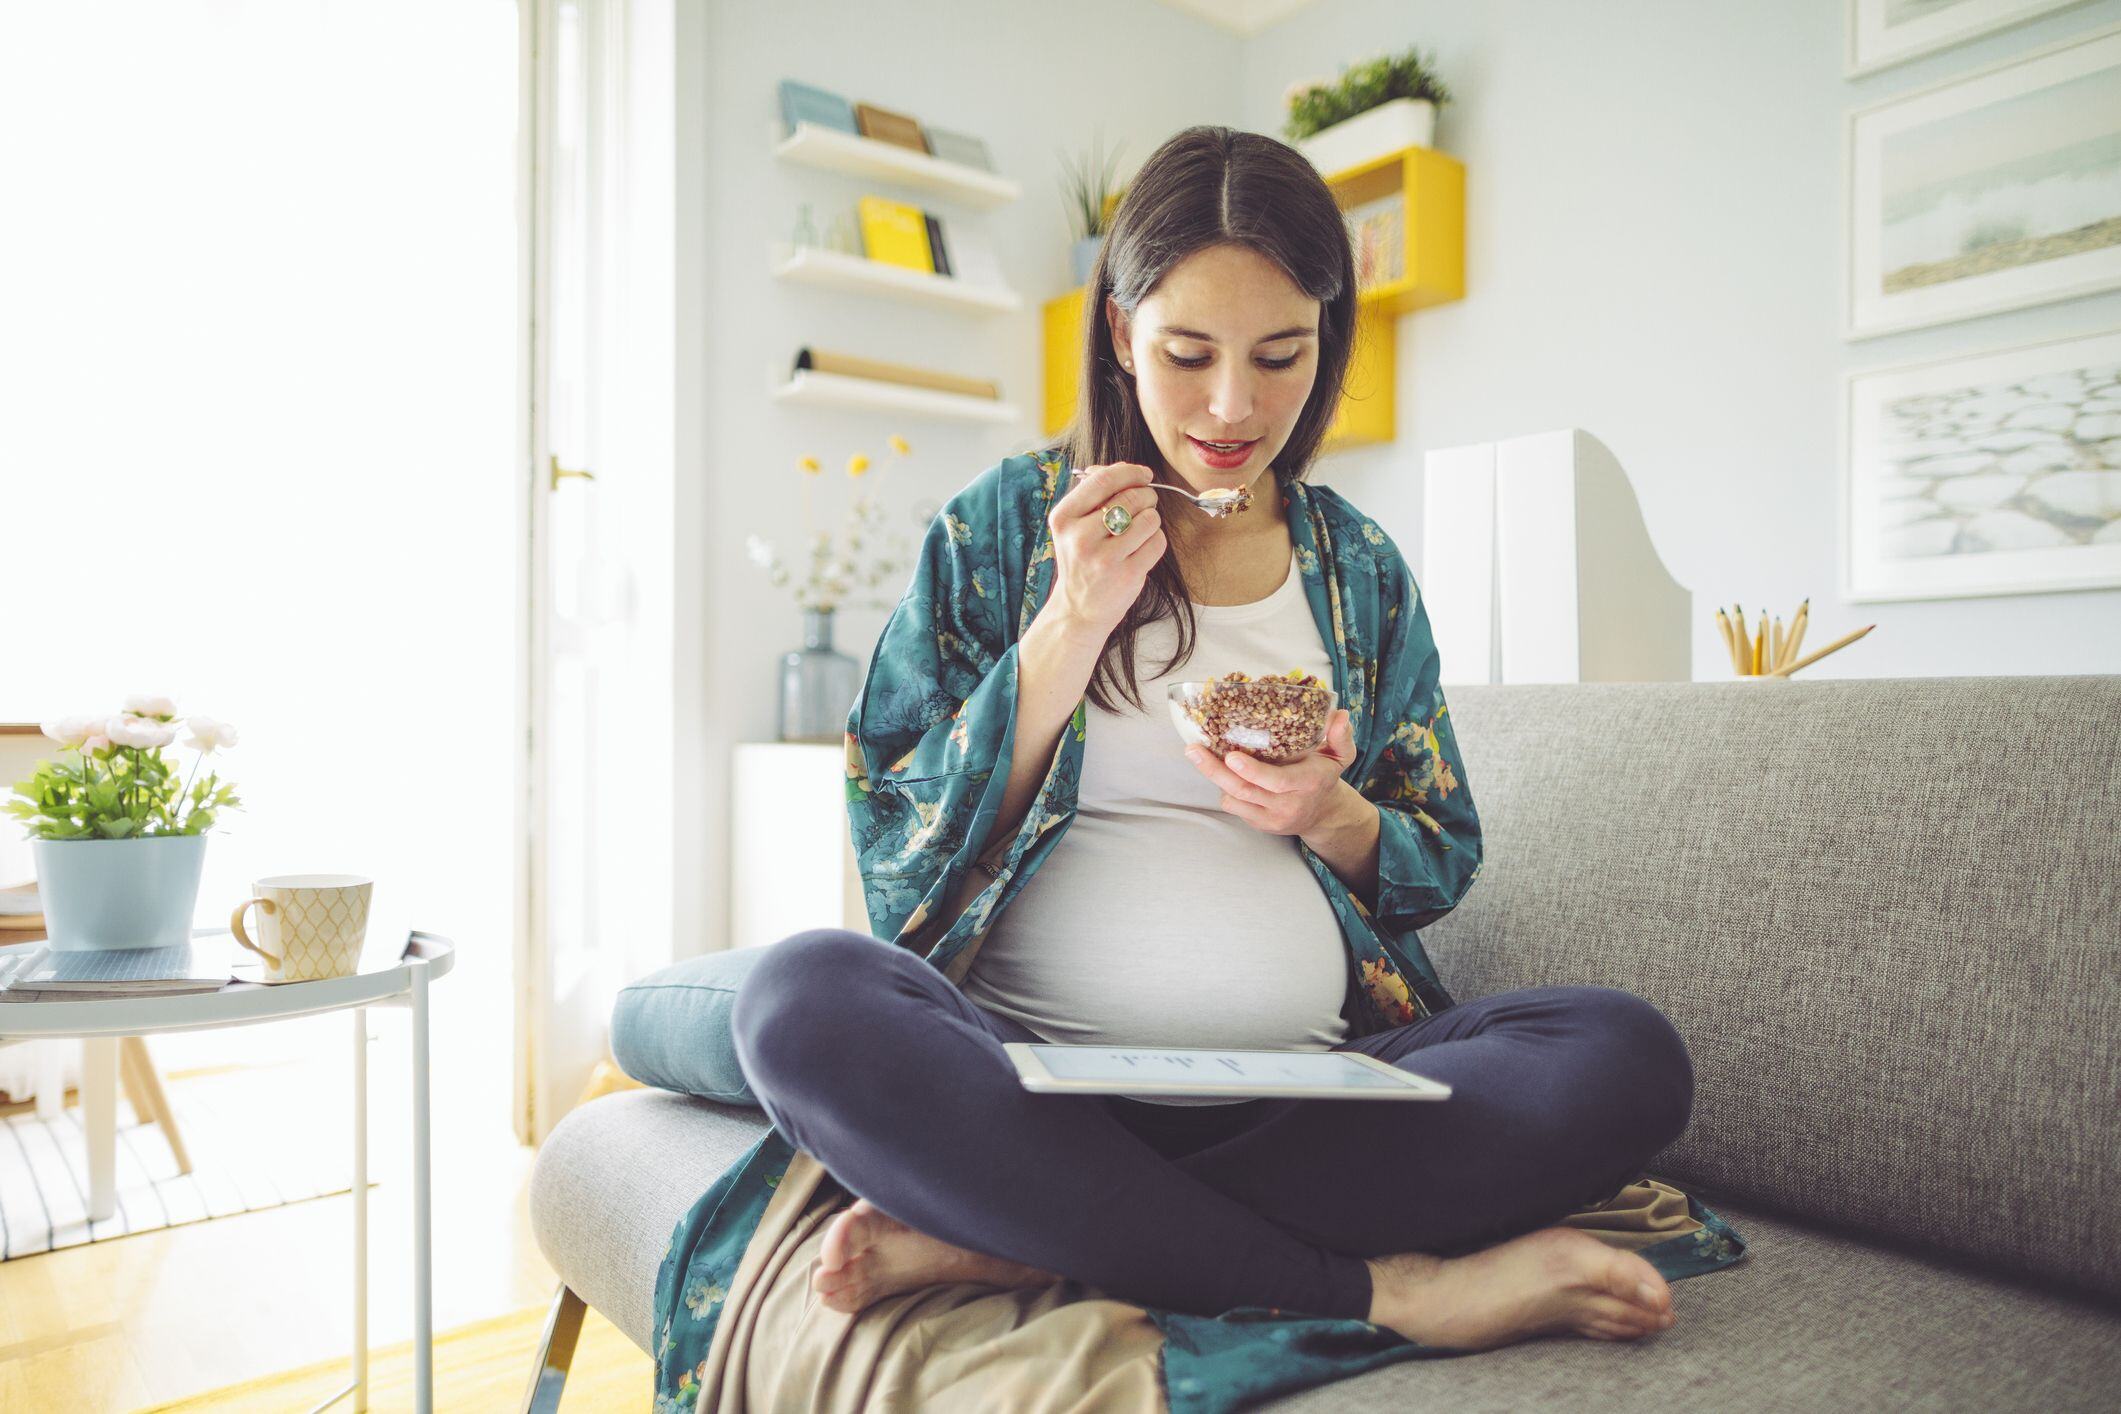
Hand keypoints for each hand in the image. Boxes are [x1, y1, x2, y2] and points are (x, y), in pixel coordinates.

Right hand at [1041, 462, 1166, 641]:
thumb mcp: (1074, 525)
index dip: (1130, 472)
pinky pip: (1157, 541)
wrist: (1078, 608)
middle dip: (1146, 496)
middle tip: (1144, 504)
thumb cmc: (1081, 560)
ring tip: (1140, 529)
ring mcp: (1104, 558)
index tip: (1143, 474)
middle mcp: (1080, 538)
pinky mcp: (1127, 574)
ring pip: (1148, 518)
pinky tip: (1142, 547)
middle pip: (1131, 497)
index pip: (1103, 480)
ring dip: (1151, 518)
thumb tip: (1126, 468)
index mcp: (1064, 518)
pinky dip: (1156, 540)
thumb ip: (1095, 493)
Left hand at [1185, 708, 1363, 838]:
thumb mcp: (1340, 755)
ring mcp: (1272, 817)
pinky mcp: (1260, 825)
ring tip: (1199, 754)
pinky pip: (1234, 807)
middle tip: (1193, 750)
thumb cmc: (1324, 776)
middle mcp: (1288, 803)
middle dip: (1215, 770)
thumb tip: (1340, 714)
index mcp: (1307, 783)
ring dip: (1215, 777)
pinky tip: (1221, 772)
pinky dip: (1225, 789)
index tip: (1231, 756)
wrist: (1322, 814)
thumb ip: (1341, 736)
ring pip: (1235, 799)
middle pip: (1245, 790)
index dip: (1252, 770)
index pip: (1277, 781)